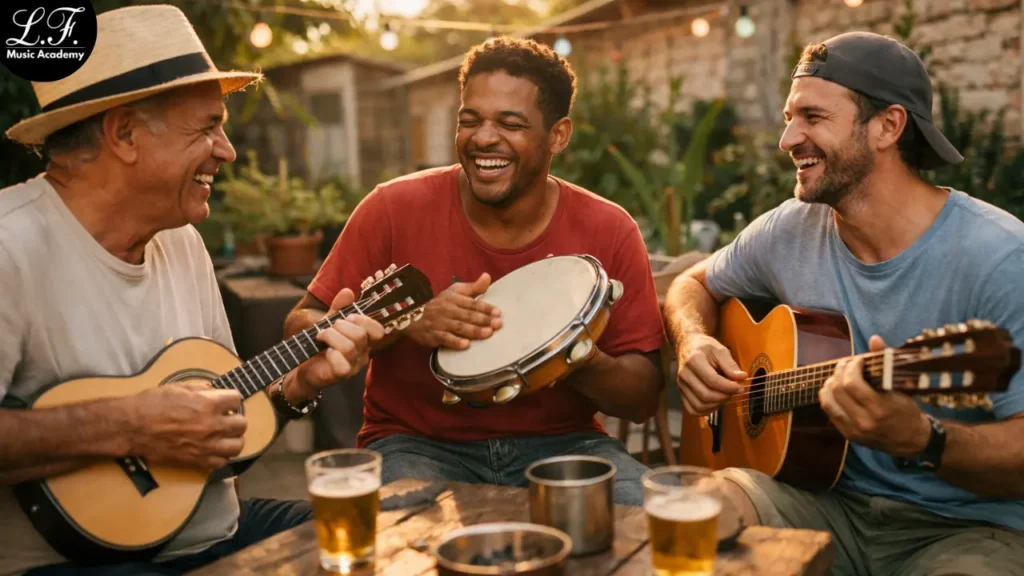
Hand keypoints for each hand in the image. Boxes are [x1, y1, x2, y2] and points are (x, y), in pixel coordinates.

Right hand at [127, 381, 246, 469]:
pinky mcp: (197, 461)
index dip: (230, 399)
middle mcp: (212, 426)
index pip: (236, 399)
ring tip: (224, 435)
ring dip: (233, 439)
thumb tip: (215, 391)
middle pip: (241, 424)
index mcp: (208, 404)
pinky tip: (214, 449)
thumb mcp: (179, 387)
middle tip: (225, 418)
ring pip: (237, 445)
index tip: (225, 401)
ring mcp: (206, 446)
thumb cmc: (153, 403)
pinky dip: (221, 456)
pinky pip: (222, 462)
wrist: (132, 427)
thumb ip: (202, 389)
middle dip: (235, 418)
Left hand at [293, 288, 385, 396]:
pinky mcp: (341, 375)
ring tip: (321, 337)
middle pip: (360, 335)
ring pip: (349, 348)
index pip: (378, 330)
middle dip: (340, 326)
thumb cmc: (319, 345)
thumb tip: (347, 291)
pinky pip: (343, 365)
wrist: (302, 366)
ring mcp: (354, 366)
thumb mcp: (328, 323)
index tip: (347, 317)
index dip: (363, 320)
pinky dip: (331, 355)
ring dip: (331, 337)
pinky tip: (325, 353)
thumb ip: (338, 309)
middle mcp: (363, 353)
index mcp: (364, 340)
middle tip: (328, 328)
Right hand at [405, 272, 501, 349]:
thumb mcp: (455, 292)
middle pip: (467, 315)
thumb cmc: (440, 304)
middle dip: (483, 319)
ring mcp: (440, 323)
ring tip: (488, 333)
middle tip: (498, 324)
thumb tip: (487, 276)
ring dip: (474, 331)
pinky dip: (455, 342)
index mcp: (454, 299)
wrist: (413, 316)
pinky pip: (445, 339)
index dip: (485, 307)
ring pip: (459, 327)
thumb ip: (473, 287)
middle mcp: (448, 310)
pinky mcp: (434, 335)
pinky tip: (466, 345)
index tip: (498, 312)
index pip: (472, 303)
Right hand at [677, 334, 747, 415]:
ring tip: (725, 396)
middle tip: (735, 391)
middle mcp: (685, 375)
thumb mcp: (720, 350)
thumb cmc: (705, 347)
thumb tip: (741, 378)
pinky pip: (692, 409)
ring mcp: (681, 385)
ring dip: (717, 405)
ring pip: (699, 405)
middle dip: (724, 396)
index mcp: (694, 360)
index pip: (712, 380)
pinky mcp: (681, 393)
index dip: (729, 387)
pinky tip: (715, 402)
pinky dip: (706, 411)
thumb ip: (730, 364)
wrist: (687, 346)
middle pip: (706, 395)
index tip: (740, 387)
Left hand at [818, 335, 930, 457]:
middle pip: (837, 390)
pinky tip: (836, 390)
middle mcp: (864, 421)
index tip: (858, 360)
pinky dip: (829, 398)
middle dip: (839, 372)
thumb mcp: (902, 386)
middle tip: (846, 364)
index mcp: (880, 408)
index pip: (852, 383)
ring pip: (828, 402)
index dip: (851, 366)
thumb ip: (886, 361)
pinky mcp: (848, 435)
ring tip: (837, 376)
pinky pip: (829, 412)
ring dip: (829, 384)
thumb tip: (874, 339)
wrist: (911, 440)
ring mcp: (854, 430)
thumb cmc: (907, 409)